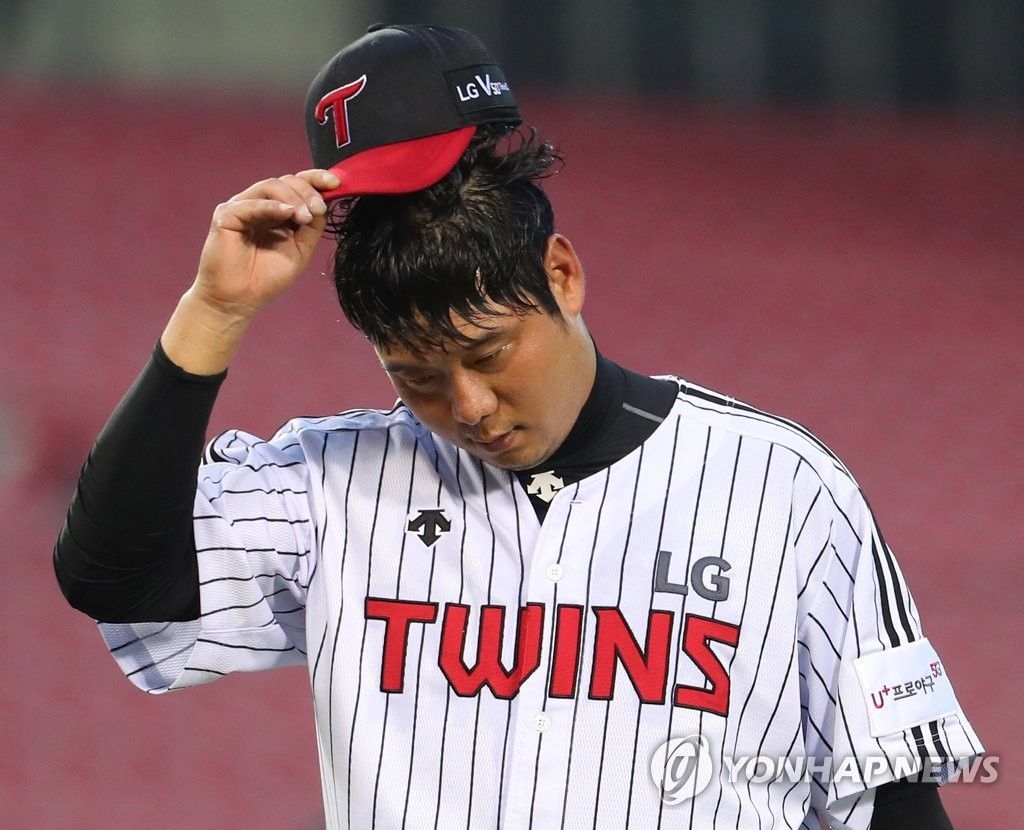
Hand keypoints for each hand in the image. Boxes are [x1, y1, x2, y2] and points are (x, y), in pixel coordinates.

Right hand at [193, 169, 338, 318]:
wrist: (238, 300)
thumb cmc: (265, 279)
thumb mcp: (300, 251)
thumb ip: (311, 228)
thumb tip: (323, 205)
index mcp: (278, 212)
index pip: (297, 185)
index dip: (316, 179)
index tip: (335, 183)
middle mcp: (260, 204)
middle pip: (286, 181)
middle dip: (308, 192)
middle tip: (318, 209)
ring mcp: (242, 207)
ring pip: (270, 186)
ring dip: (294, 198)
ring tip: (305, 217)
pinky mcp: (226, 215)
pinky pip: (252, 204)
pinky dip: (272, 206)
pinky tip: (288, 213)